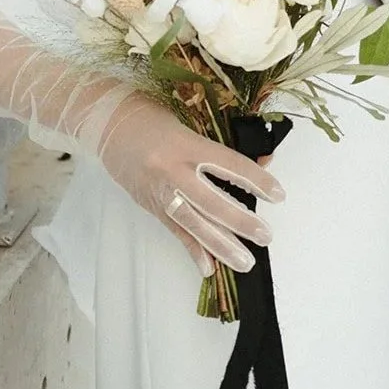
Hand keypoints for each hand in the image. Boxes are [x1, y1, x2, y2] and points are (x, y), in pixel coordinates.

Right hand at [98, 94, 285, 276]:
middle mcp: (173, 170)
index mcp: (187, 145)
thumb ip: (224, 149)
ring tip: (244, 262)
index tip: (279, 195)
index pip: (230, 165)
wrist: (109, 126)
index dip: (256, 181)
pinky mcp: (151, 206)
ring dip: (220, 245)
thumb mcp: (191, 125)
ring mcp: (160, 191)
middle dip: (240, 222)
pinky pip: (175, 231)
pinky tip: (208, 267)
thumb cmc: (155, 120)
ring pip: (194, 223)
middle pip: (211, 202)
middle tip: (266, 236)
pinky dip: (192, 250)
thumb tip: (263, 163)